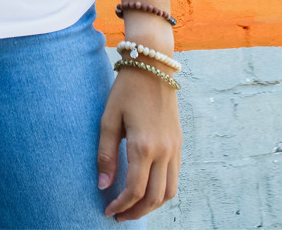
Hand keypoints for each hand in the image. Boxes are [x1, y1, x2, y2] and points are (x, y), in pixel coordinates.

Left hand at [97, 64, 181, 221]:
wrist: (153, 66)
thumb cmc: (126, 90)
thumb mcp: (109, 119)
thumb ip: (105, 154)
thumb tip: (103, 186)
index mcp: (143, 146)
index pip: (134, 190)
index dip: (121, 206)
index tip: (108, 210)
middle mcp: (163, 151)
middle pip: (154, 198)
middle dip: (136, 212)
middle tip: (119, 215)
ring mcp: (175, 148)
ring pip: (169, 192)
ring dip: (152, 205)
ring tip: (133, 207)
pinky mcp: (179, 143)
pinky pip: (175, 177)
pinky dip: (162, 191)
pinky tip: (147, 188)